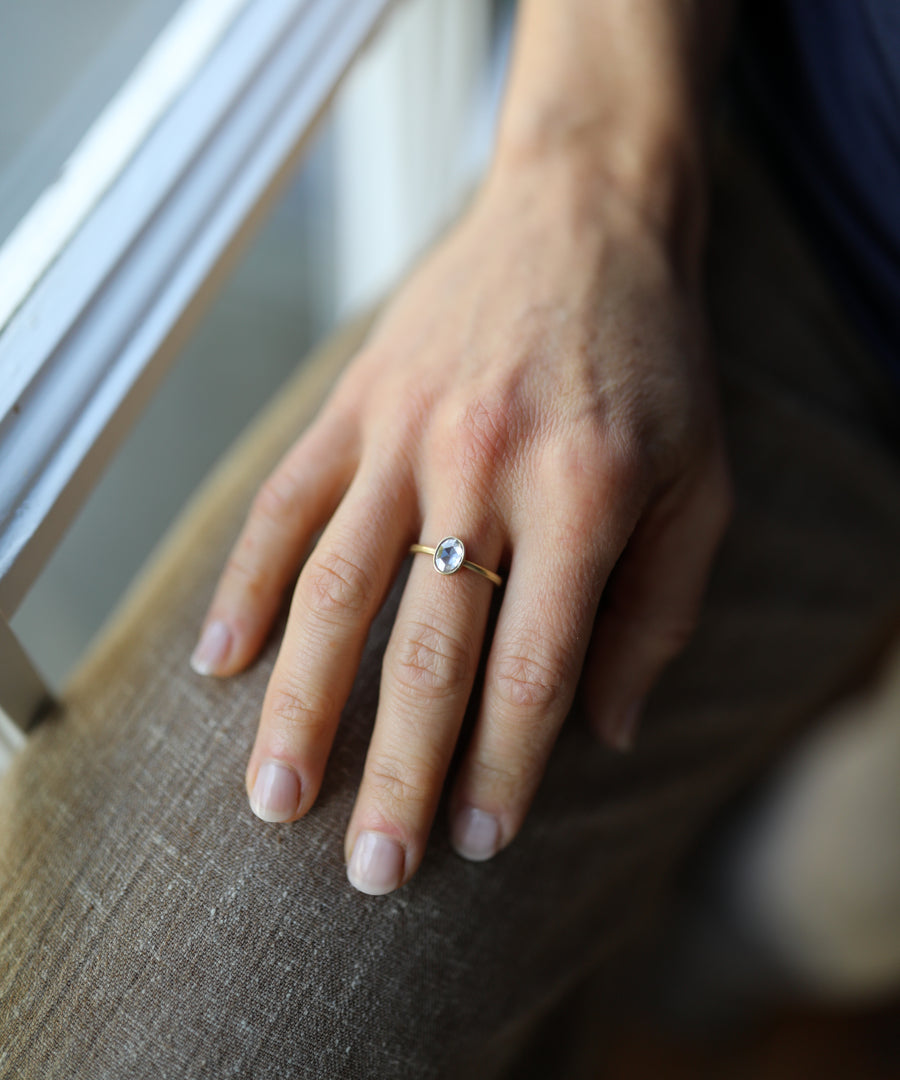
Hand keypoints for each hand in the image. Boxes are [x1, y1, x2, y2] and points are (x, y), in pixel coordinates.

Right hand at [191, 153, 731, 893]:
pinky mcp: (354, 405)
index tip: (479, 843)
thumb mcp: (701, 486)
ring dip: (300, 705)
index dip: (507, 768)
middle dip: (398, 773)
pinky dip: (244, 588)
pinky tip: (219, 665)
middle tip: (373, 869)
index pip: (536, 667)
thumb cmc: (655, 366)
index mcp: (588, 495)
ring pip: (333, 591)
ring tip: (275, 799)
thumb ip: (660, 614)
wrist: (584, 222)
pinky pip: (283, 505)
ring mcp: (405, 434)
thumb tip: (606, 733)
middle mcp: (486, 468)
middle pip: (427, 651)